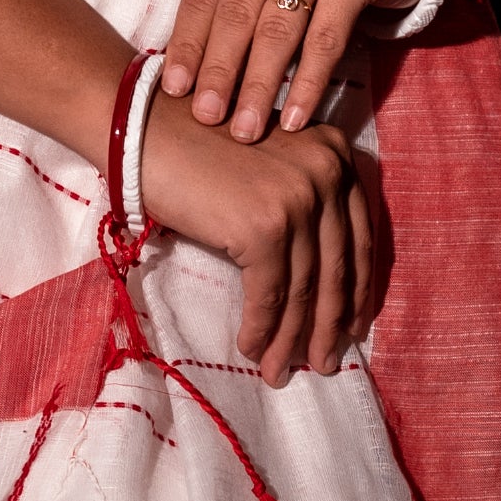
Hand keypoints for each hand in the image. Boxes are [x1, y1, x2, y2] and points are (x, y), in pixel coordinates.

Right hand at [135, 98, 375, 383]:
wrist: (142, 129)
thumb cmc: (195, 148)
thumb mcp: (267, 164)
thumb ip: (301, 199)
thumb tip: (318, 279)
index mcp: (335, 154)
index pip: (358, 235)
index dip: (355, 288)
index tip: (351, 325)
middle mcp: (327, 171)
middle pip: (337, 266)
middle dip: (330, 323)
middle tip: (325, 362)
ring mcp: (299, 198)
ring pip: (304, 287)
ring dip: (292, 338)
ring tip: (283, 371)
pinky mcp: (265, 225)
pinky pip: (270, 293)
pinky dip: (262, 328)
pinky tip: (254, 350)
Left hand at [157, 0, 429, 139]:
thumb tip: (189, 72)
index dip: (188, 45)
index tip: (175, 92)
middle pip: (237, 12)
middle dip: (219, 72)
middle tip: (206, 118)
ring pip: (279, 29)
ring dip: (259, 86)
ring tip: (245, 130)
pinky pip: (326, 40)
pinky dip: (307, 84)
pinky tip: (293, 118)